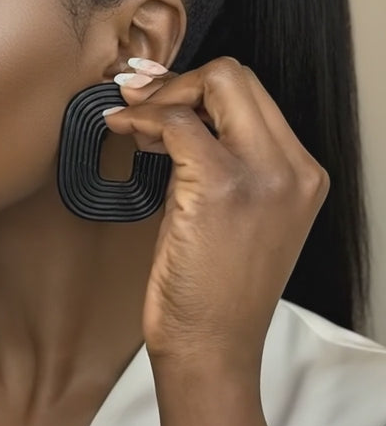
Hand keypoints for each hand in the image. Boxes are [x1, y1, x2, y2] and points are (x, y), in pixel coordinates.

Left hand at [103, 57, 330, 373]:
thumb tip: (174, 107)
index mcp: (303, 174)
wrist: (213, 349)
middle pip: (237, 77)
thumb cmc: (214, 291)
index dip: (199, 90)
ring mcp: (264, 175)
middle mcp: (293, 169)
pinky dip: (143, 118)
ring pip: (216, 82)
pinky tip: (122, 133)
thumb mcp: (235, 215)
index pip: (254, 95)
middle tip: (140, 105)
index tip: (161, 104)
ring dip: (161, 97)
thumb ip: (221, 160)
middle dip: (180, 83)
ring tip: (133, 128)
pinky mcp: (221, 187)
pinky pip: (177, 122)